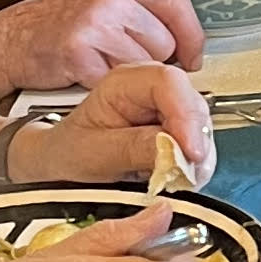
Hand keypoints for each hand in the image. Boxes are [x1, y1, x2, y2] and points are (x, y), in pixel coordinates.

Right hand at [0, 0, 205, 98]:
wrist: (9, 40)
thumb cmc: (59, 27)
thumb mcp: (103, 6)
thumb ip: (141, 15)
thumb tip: (187, 44)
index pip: (178, 7)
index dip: (192, 38)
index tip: (192, 57)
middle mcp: (111, 0)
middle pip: (164, 45)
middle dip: (151, 61)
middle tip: (124, 62)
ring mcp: (94, 25)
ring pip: (142, 66)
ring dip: (127, 76)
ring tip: (102, 66)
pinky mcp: (78, 53)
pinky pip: (113, 82)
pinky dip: (103, 88)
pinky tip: (87, 77)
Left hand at [16, 53, 216, 184]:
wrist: (60, 167)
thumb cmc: (68, 153)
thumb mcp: (94, 153)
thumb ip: (134, 148)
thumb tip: (174, 150)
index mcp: (125, 83)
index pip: (169, 83)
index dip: (186, 115)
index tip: (190, 150)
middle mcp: (150, 92)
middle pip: (192, 105)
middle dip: (195, 141)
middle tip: (187, 172)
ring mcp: (166, 113)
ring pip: (201, 128)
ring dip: (197, 158)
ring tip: (177, 179)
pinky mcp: (176, 134)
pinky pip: (197, 147)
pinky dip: (194, 167)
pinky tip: (177, 178)